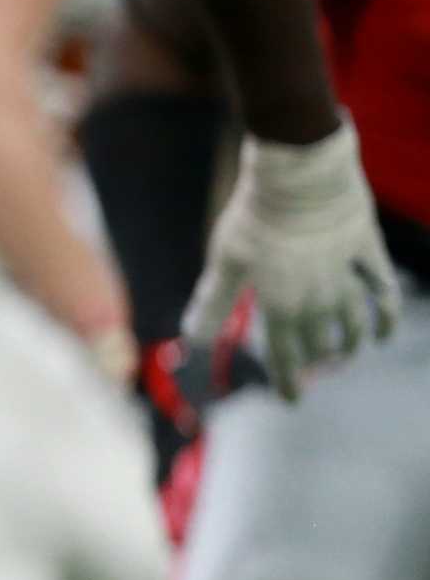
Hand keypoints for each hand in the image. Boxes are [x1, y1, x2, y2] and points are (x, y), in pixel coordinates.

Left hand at [182, 120, 399, 399]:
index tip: (292, 401)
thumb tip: (191, 341)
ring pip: (354, 322)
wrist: (301, 178)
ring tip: (346, 354)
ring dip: (350, 342)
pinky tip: (384, 328)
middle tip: (315, 370)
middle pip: (319, 341)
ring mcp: (347, 277)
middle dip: (315, 361)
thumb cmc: (255, 219)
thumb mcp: (226, 262)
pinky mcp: (367, 252)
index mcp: (281, 305)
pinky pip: (384, 290)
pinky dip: (386, 313)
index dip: (287, 381)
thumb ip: (213, 304)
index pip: (283, 356)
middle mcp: (318, 299)